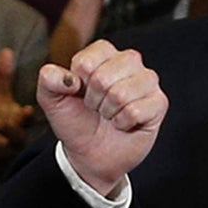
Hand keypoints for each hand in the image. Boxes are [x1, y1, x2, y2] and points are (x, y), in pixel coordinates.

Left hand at [0, 48, 35, 175]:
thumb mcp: (0, 99)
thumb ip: (3, 78)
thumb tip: (5, 51)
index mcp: (19, 122)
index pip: (26, 119)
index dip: (26, 116)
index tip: (26, 109)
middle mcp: (15, 139)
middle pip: (16, 138)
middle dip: (7, 131)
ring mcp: (4, 153)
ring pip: (2, 152)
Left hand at [39, 41, 165, 197]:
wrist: (91, 154)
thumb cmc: (75, 122)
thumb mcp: (52, 101)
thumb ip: (48, 81)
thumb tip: (69, 78)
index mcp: (103, 53)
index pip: (86, 61)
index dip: (78, 83)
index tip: (80, 93)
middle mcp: (129, 61)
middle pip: (103, 77)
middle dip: (93, 100)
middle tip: (97, 107)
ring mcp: (147, 81)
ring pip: (121, 93)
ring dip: (109, 112)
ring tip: (110, 115)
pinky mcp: (159, 102)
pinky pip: (136, 110)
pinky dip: (123, 123)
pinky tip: (123, 123)